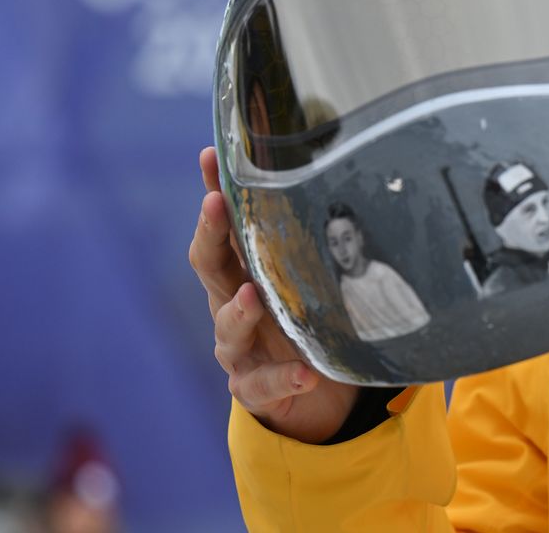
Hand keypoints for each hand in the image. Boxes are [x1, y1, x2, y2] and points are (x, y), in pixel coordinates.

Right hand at [188, 146, 356, 442]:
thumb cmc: (304, 319)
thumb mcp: (307, 277)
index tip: (211, 156)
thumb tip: (339, 175)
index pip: (221, 228)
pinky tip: (305, 373)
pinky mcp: (254, 388)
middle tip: (215, 206)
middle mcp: (231, 305)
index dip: (213, 192)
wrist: (312, 392)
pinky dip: (284, 378)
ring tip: (253, 297)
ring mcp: (239, 350)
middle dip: (210, 235)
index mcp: (242, 273)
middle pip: (210, 267)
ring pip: (228, 328)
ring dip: (239, 311)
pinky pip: (264, 384)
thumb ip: (311, 241)